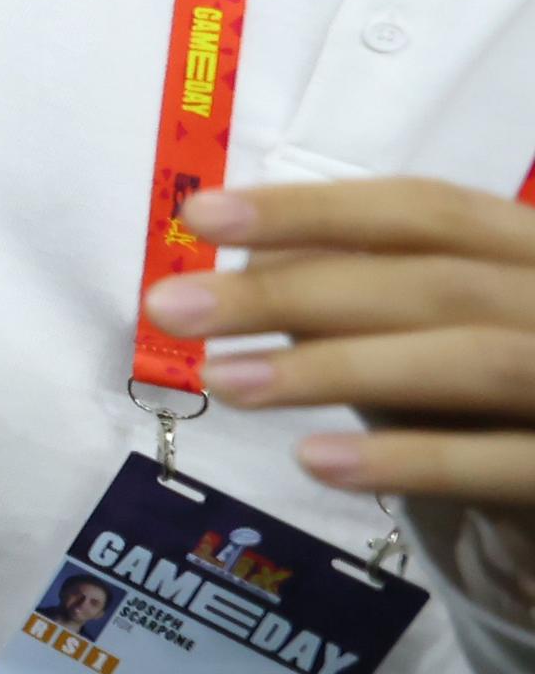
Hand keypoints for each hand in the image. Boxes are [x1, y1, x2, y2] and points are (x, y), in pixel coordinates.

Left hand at [140, 179, 534, 503]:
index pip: (426, 211)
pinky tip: (313, 461)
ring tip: (222, 381)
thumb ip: (364, 299)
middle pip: (434, 282)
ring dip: (335, 367)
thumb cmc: (495, 408)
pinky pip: (504, 464)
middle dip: (293, 291)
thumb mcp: (432, 338)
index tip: (200, 215)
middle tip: (171, 306)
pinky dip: (406, 460)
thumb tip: (246, 264)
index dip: (314, 209)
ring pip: (473, 360)